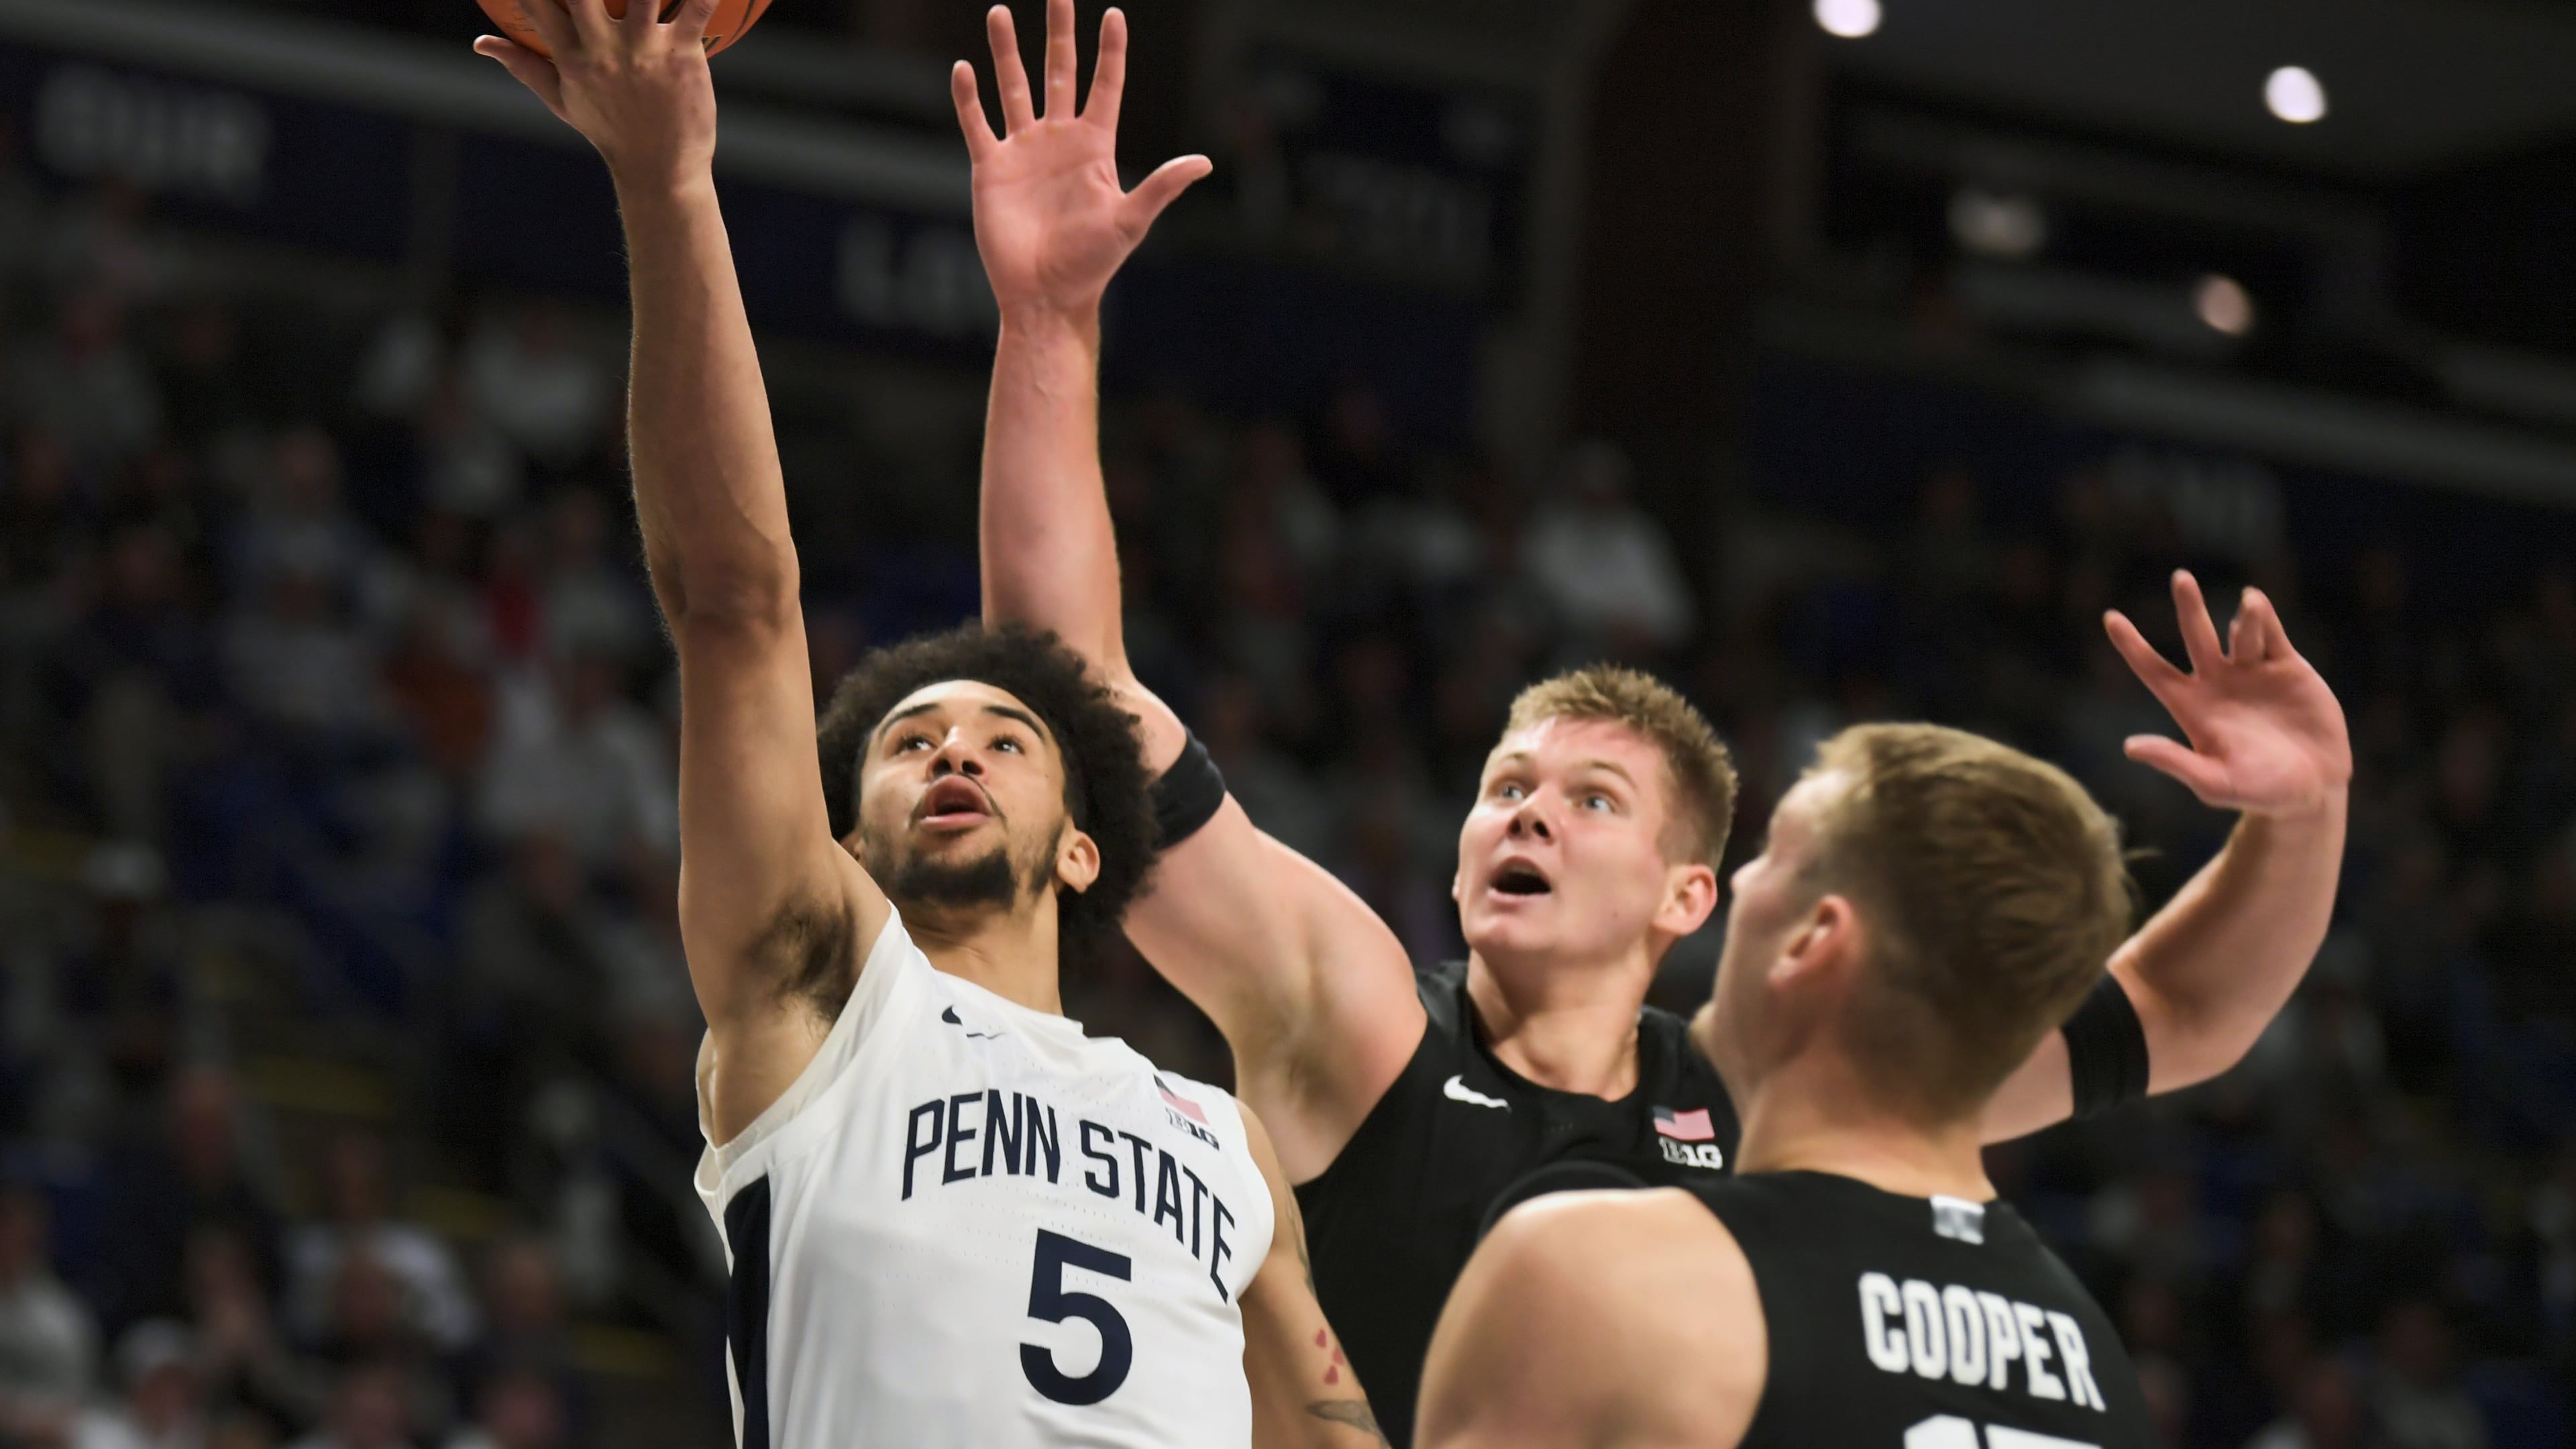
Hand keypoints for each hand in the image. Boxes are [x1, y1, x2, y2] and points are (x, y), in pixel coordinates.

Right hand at [475, 0, 720, 189]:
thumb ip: (523, 66)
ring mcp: (644, 51)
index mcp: (571, 58)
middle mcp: (603, 50)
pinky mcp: (683, 56)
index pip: (536, 5)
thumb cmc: (610, 131)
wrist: (659, 170)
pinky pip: (694, 12)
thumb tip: (482, 43)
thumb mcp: (562, 101)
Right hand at [953, 1, 1210, 318]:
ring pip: (1014, 88)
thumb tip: (1205, 162)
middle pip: (1059, 73)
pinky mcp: (991, 169)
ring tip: (999, 12)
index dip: (1110, 52)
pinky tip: (964, 68)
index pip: (1104, 87)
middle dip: (1059, 33)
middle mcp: (1059, 141)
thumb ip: (1161, 186)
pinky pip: (977, 124)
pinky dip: (968, 98)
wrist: (1044, 295)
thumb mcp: (1130, 221)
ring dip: (1007, 52)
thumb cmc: (1091, 264)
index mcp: (1095, 147)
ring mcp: (1024, 151)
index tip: (1114, 15)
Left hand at [2106, 571, 2352, 818]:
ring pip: (2241, 632)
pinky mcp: (2288, 669)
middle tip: (2181, 577)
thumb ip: (2175, 762)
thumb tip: (2130, 747)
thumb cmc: (2258, 793)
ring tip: (2249, 605)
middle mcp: (2218, 683)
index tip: (2110, 617)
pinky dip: (2264, 619)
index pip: (2153, 670)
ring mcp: (2253, 672)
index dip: (2132, 645)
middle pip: (2196, 636)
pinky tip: (2256, 604)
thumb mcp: (2214, 782)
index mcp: (2192, 707)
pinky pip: (2272, 635)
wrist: (2312, 790)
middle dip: (2189, 607)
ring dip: (2245, 618)